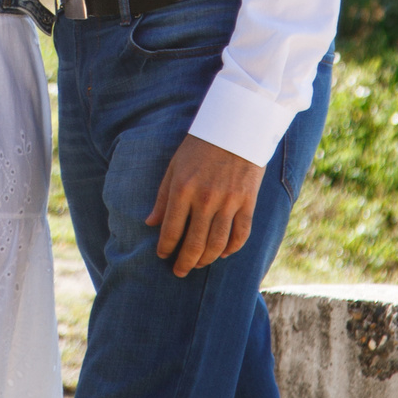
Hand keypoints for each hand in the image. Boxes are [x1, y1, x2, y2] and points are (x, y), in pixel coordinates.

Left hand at [145, 135, 264, 276]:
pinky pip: (241, 234)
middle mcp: (205, 199)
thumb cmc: (200, 145)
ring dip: (206, 259)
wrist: (236, 125)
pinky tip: (223, 253)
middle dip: (185, 262)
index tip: (162, 256)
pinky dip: (232, 249)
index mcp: (183, 189)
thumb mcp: (175, 166)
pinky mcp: (248, 201)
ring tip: (199, 264)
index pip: (171, 230)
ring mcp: (229, 201)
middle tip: (180, 271)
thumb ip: (163, 197)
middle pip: (194, 243)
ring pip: (217, 244)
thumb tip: (150, 223)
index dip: (165, 248)